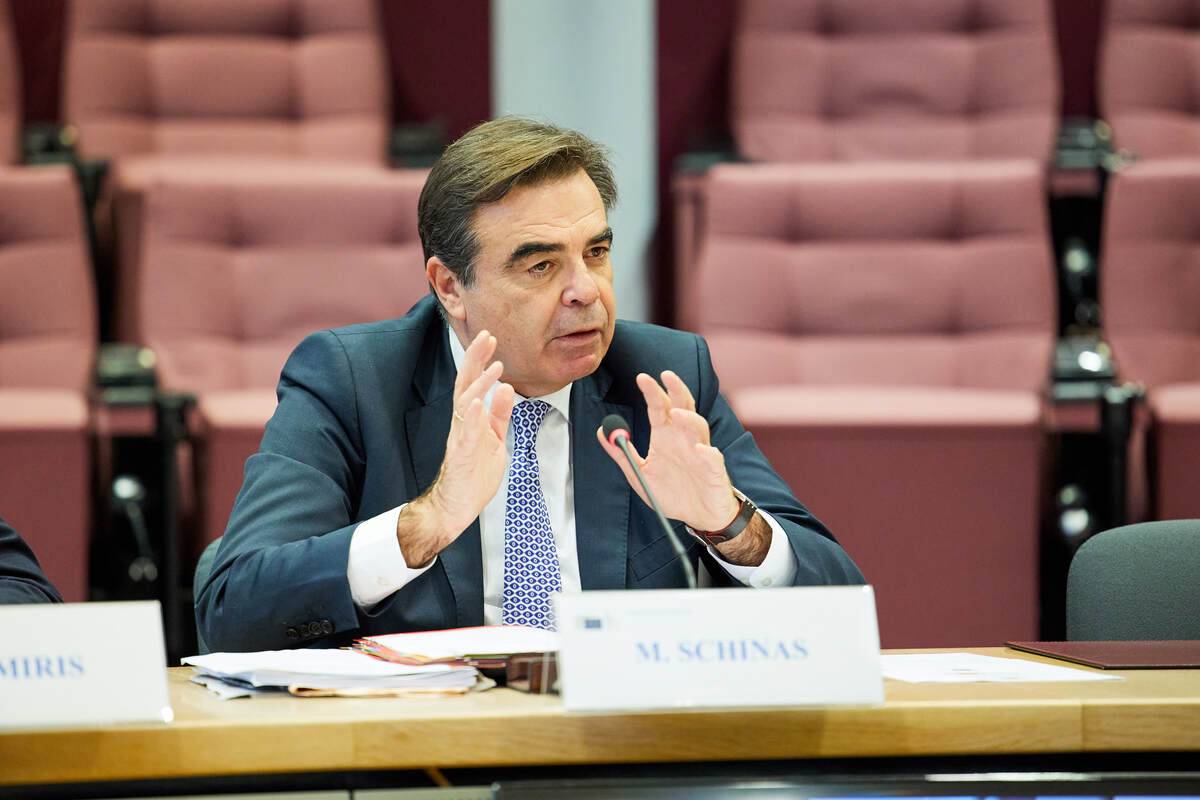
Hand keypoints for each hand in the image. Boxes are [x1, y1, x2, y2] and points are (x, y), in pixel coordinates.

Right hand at [399, 330, 514, 565]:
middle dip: (475, 359)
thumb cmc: (474, 473)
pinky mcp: (463, 456)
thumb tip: (506, 387)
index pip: (473, 382)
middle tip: (487, 335)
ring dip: (480, 384)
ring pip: (466, 404)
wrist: (456, 506)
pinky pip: (467, 434)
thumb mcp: (495, 438)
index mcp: (470, 418)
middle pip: (465, 384)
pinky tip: (479, 403)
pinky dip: (473, 417)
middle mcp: (462, 423)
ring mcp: (461, 438)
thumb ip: (499, 414)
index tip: (490, 338)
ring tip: (495, 367)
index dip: (480, 359)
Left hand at [596, 370, 738, 531]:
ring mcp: (701, 452)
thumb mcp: (639, 474)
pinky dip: (707, 453)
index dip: (652, 393)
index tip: (641, 378)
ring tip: (675, 414)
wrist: (700, 516)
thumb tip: (602, 431)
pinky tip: (700, 450)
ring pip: (698, 427)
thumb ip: (621, 453)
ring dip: (688, 419)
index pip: (659, 408)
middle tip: (666, 375)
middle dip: (676, 390)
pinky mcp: (714, 470)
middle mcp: (684, 439)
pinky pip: (713, 458)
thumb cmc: (673, 492)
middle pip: (683, 407)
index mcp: (666, 438)